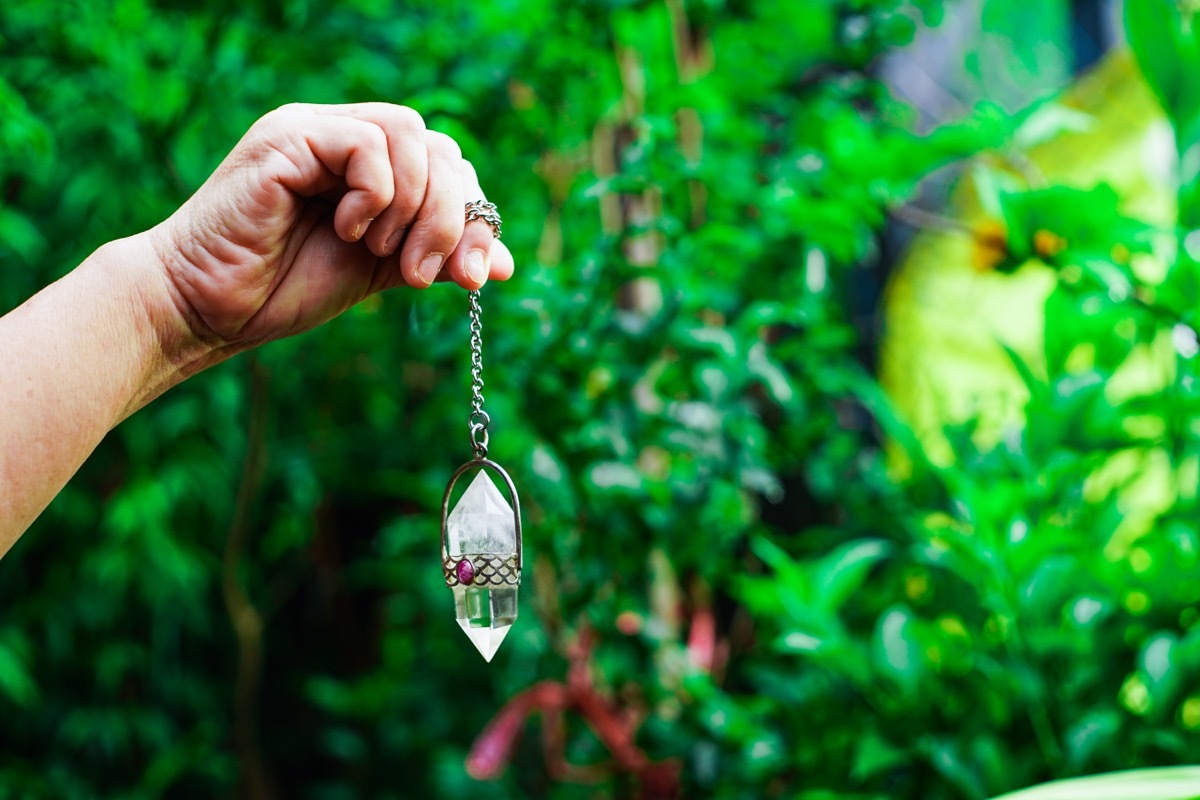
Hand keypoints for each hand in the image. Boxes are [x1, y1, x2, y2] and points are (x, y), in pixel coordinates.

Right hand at [144, 102, 513, 361]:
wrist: (211, 308)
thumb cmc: (284, 288)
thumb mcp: (381, 272)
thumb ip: (436, 257)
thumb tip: (504, 263)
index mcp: (367, 167)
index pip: (448, 162)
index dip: (474, 213)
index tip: (474, 274)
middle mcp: (343, 138)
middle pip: (438, 144)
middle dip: (453, 215)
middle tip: (423, 273)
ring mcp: (314, 132)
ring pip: (410, 132)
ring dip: (416, 206)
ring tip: (382, 253)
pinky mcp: (288, 138)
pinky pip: (366, 143)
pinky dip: (376, 195)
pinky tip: (348, 230)